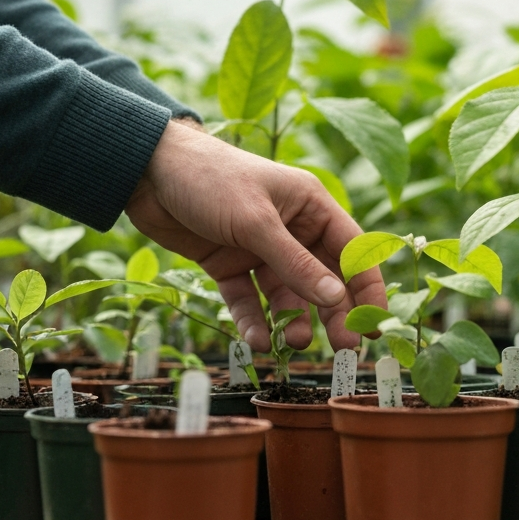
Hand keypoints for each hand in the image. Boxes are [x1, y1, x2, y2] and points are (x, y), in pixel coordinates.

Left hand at [125, 121, 386, 351]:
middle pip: (322, 277)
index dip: (366, 287)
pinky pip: (248, 299)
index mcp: (310, 205)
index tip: (374, 324)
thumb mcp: (256, 222)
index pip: (351, 250)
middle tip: (342, 349)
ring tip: (292, 344)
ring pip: (286, 293)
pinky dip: (253, 320)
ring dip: (291, 320)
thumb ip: (296, 264)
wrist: (144, 171)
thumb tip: (337, 299)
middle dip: (332, 312)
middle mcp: (290, 227)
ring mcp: (259, 247)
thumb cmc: (209, 178)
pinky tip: (256, 340)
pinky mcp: (229, 263)